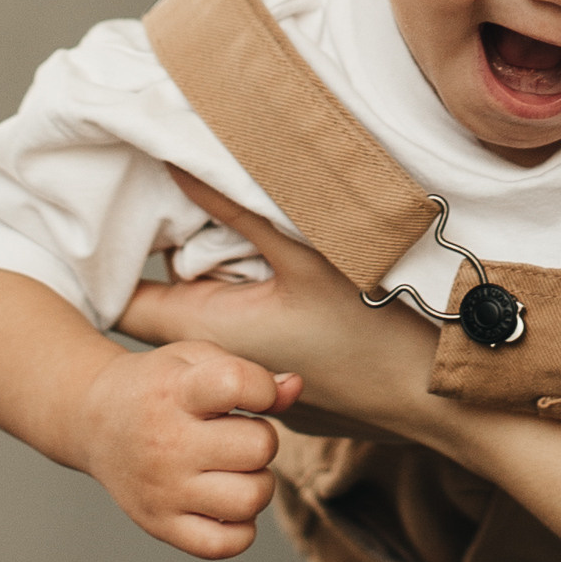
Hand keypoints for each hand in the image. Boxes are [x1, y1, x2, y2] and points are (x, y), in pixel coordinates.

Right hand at [75, 335, 303, 558]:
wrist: (94, 421)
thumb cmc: (159, 387)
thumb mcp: (196, 359)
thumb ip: (252, 372)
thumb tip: (296, 388)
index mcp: (175, 392)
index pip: (238, 384)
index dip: (263, 387)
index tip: (251, 392)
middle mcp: (167, 444)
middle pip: (259, 448)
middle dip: (261, 439)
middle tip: (237, 435)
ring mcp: (163, 490)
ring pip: (250, 499)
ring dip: (257, 483)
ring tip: (235, 469)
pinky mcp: (160, 525)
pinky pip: (225, 545)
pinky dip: (241, 529)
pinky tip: (227, 503)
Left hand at [118, 176, 435, 442]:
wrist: (445, 401)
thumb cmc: (379, 329)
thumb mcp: (307, 252)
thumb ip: (235, 207)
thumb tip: (172, 160)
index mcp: (208, 335)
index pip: (122, 302)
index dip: (115, 257)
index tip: (128, 210)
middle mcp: (220, 367)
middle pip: (168, 304)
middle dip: (173, 256)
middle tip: (193, 204)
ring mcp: (256, 381)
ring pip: (213, 319)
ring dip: (219, 278)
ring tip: (245, 233)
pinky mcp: (290, 385)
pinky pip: (252, 337)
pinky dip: (256, 303)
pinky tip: (289, 278)